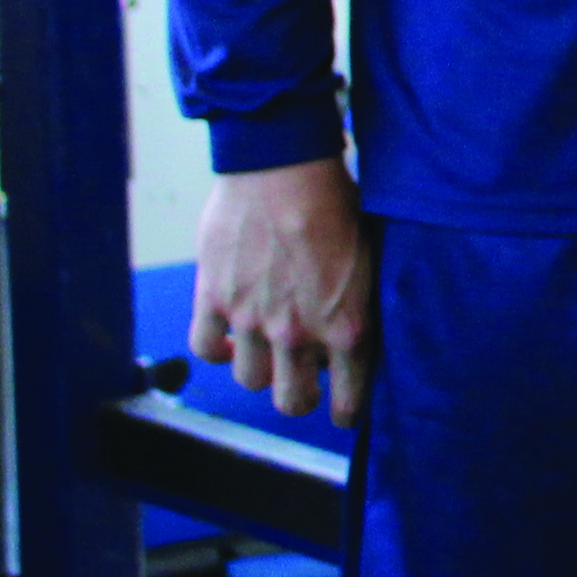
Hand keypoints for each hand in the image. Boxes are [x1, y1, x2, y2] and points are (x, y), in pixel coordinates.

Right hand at [193, 158, 379, 427]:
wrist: (284, 165)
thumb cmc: (339, 201)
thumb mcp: (371, 259)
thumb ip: (360, 304)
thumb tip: (356, 333)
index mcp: (347, 327)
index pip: (348, 401)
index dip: (346, 411)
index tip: (343, 410)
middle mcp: (298, 333)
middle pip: (291, 402)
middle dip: (298, 397)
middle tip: (300, 382)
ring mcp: (251, 320)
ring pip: (248, 380)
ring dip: (257, 369)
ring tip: (265, 348)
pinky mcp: (214, 299)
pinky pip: (205, 349)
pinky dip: (216, 348)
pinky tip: (228, 336)